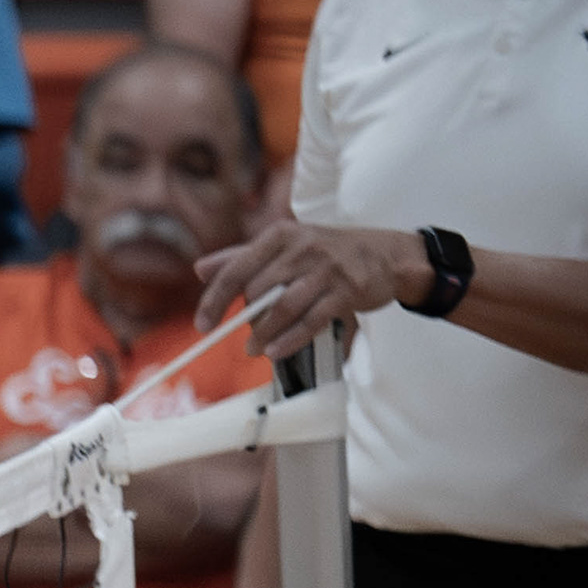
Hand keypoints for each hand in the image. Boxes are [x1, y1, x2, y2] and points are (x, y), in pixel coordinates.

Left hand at [193, 218, 430, 369]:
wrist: (387, 255)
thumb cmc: (328, 253)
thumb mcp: (286, 246)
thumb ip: (242, 257)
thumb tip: (200, 270)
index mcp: (281, 235)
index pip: (237, 269)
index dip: (215, 299)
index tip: (203, 325)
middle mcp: (302, 247)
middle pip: (259, 291)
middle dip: (247, 320)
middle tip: (245, 337)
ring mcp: (326, 269)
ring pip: (283, 308)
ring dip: (264, 334)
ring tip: (254, 349)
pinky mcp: (346, 290)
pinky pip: (311, 320)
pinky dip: (290, 340)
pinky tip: (276, 352)